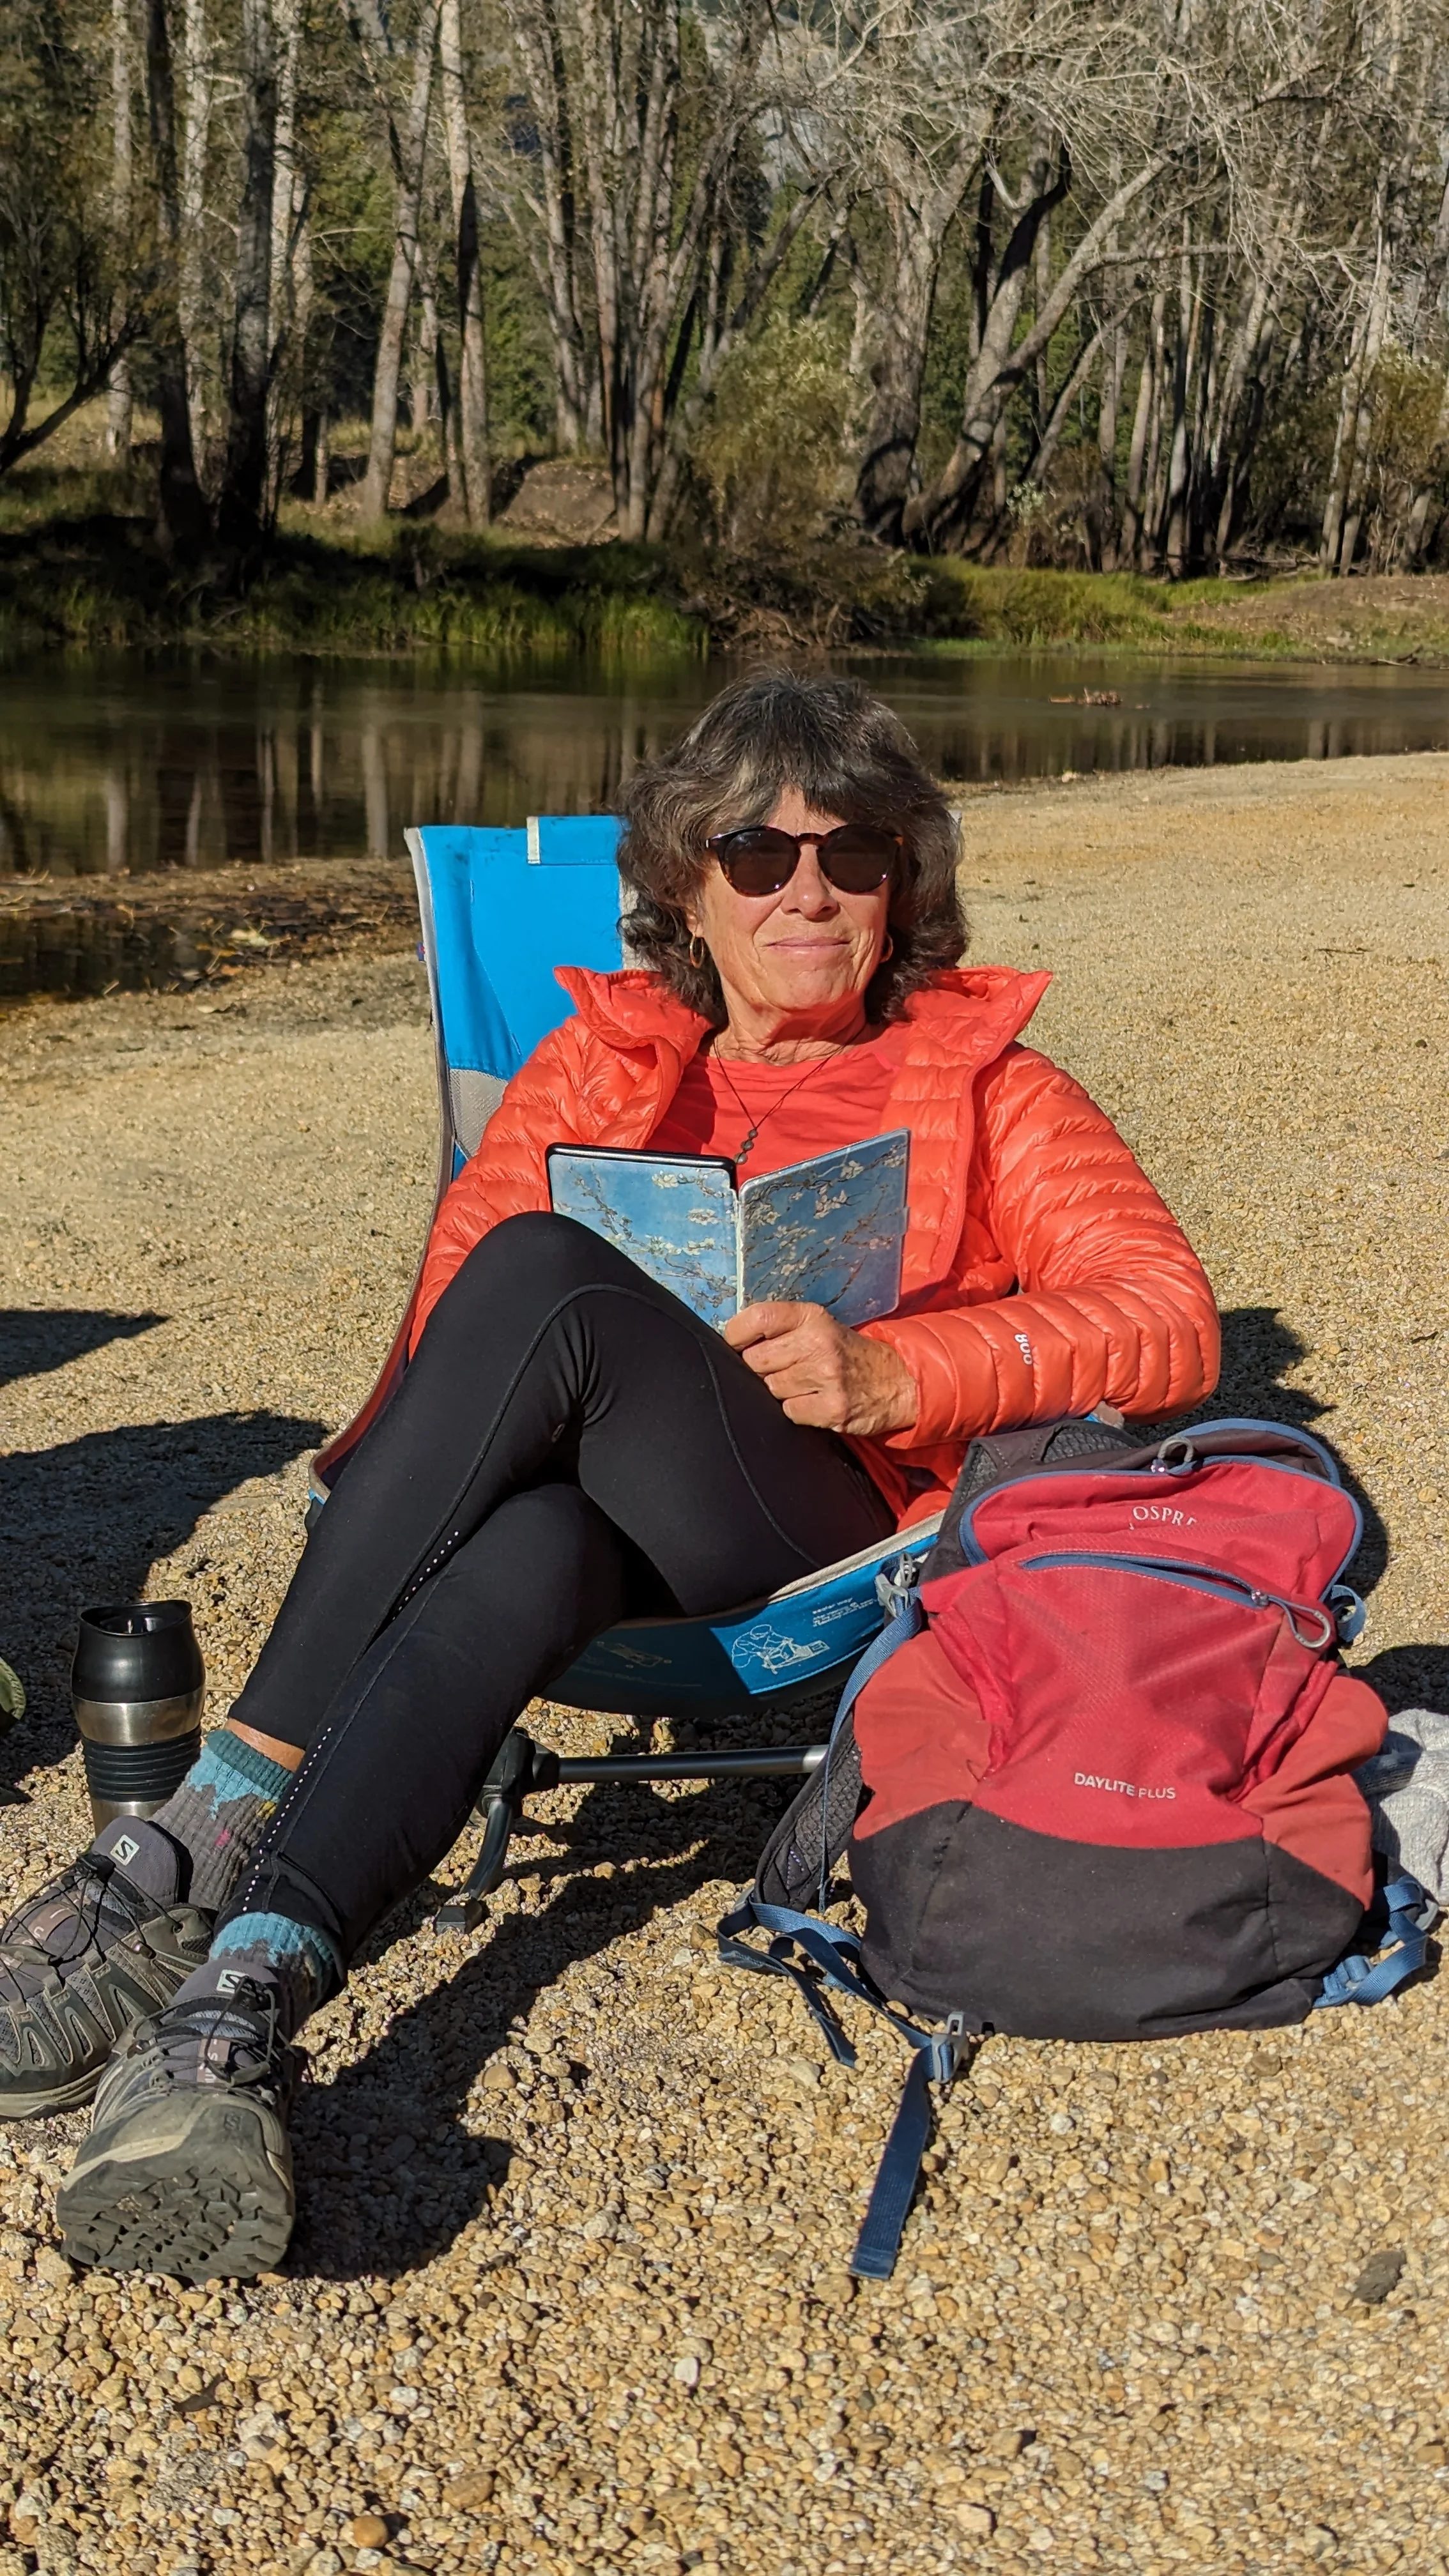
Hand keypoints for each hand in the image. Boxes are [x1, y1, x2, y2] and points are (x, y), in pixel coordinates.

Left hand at [723, 1301, 918, 1436]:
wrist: (897, 1381)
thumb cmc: (848, 1353)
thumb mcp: (820, 1326)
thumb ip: (782, 1328)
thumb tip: (733, 1343)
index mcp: (812, 1317)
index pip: (758, 1318)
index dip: (736, 1334)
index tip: (734, 1343)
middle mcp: (819, 1342)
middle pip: (756, 1360)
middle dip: (761, 1369)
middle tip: (782, 1369)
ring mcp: (827, 1376)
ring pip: (771, 1389)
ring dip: (780, 1391)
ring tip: (804, 1385)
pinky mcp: (833, 1407)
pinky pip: (789, 1411)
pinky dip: (796, 1410)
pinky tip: (813, 1402)